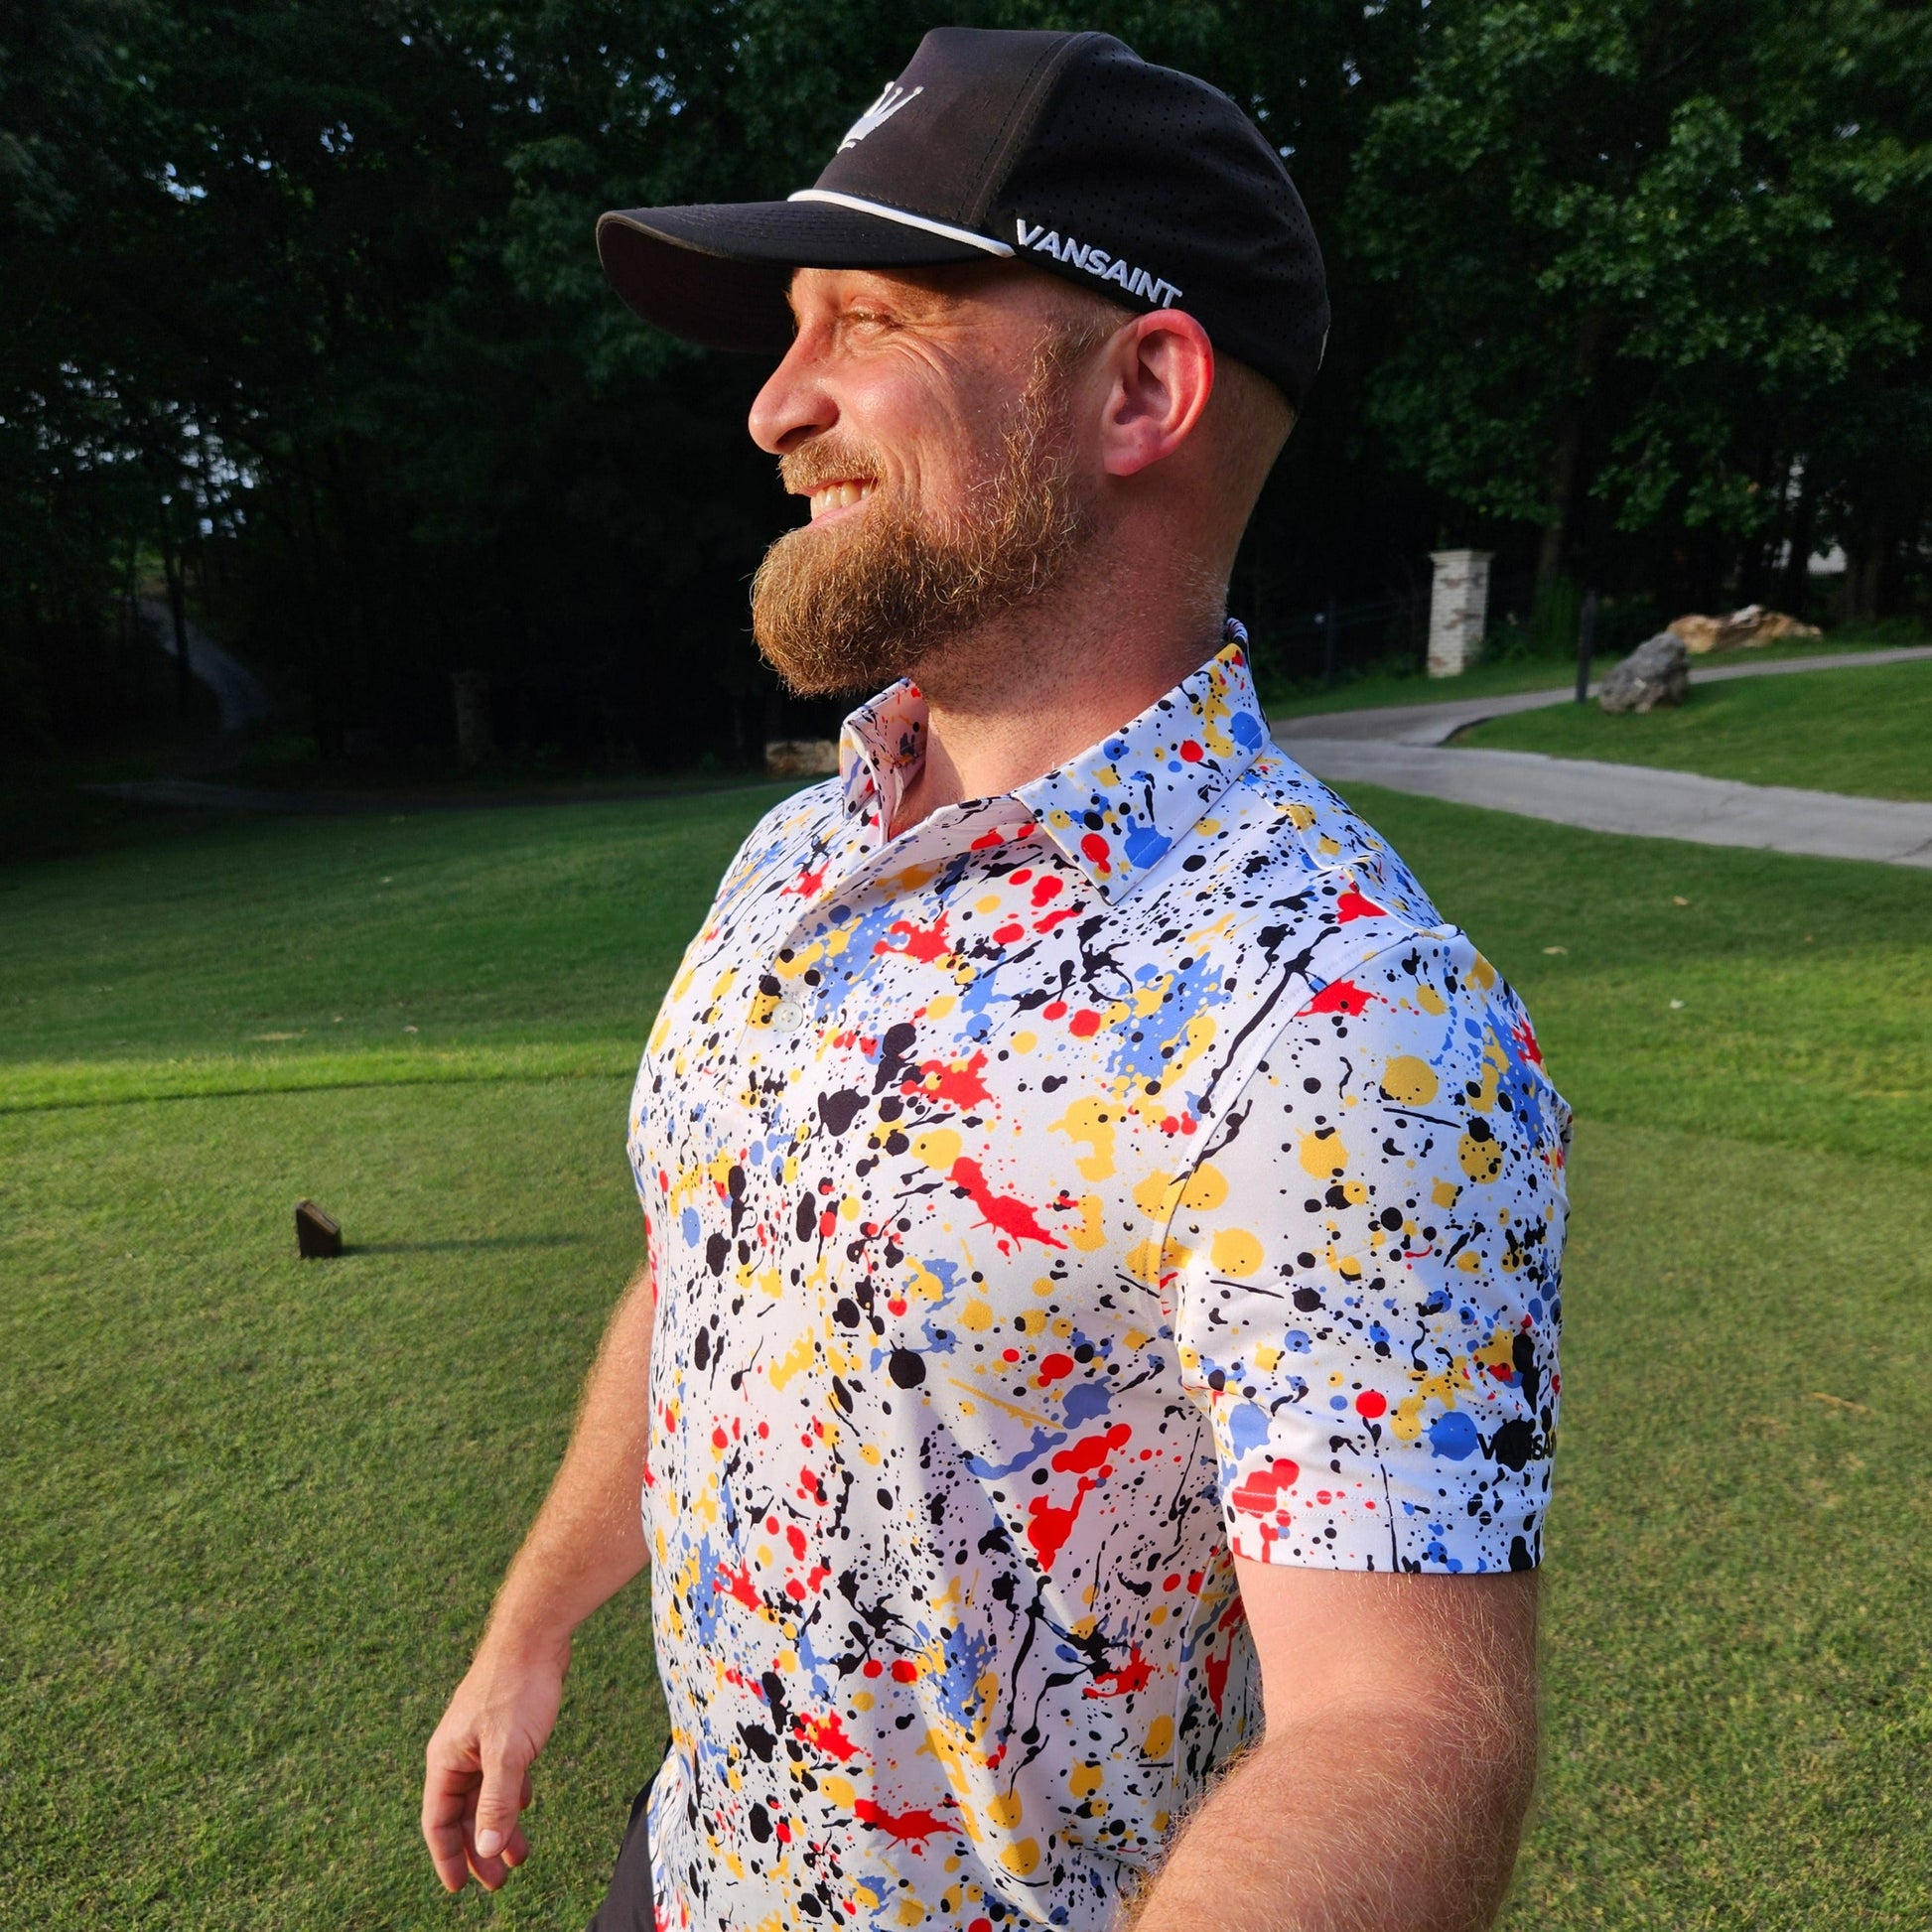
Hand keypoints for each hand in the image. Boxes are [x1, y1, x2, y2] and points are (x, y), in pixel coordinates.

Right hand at [421, 1634, 569, 1892]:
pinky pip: (502, 1773)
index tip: (459, 1888)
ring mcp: (480, 1739)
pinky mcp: (503, 1728)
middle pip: (462, 1813)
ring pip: (485, 1795)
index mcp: (446, 1759)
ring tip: (520, 1855)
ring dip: (500, 1825)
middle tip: (499, 1881)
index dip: (447, 1857)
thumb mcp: (509, 1752)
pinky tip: (527, 1803)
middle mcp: (458, 1752)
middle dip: (479, 1849)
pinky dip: (512, 1795)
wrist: (536, 1634)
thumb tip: (487, 1851)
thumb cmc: (516, 1688)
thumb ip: (498, 1802)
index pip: (438, 1821)